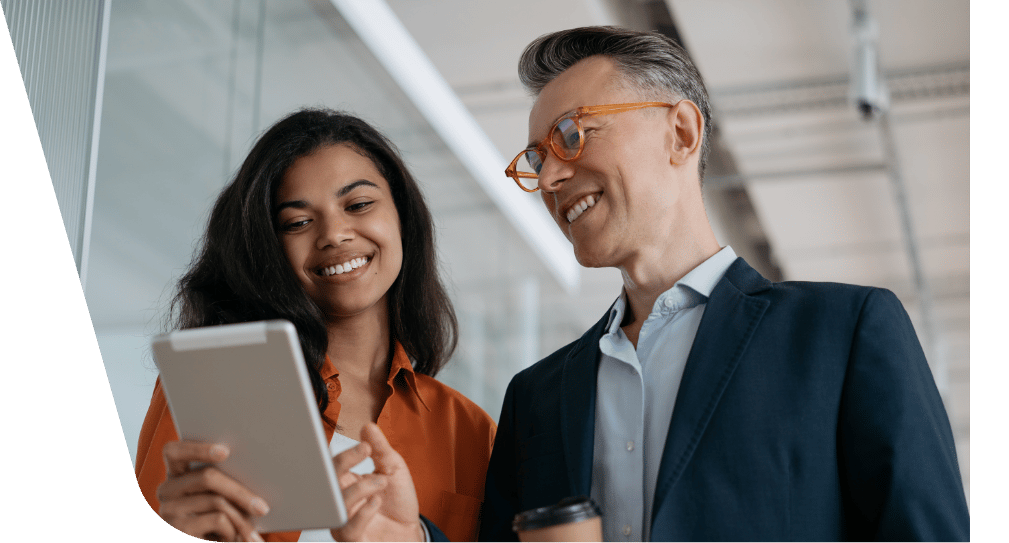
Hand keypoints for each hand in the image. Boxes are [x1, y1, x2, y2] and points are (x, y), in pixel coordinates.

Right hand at [157, 440, 266, 541]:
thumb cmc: (220, 524)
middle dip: (239, 491)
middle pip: (207, 477)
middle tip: (263, 508)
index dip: (198, 449)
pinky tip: (233, 540)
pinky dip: (233, 531)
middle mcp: (166, 490)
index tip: (226, 452)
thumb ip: (227, 480)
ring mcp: (168, 511)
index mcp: (176, 474)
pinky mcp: (177, 530)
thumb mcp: (223, 499)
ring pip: (217, 501)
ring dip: (241, 519)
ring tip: (252, 534)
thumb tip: (252, 469)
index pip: (174, 452)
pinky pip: (217, 520)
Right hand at [331, 423, 423, 541]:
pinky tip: (377, 502)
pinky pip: (347, 528)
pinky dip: (363, 512)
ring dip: (360, 487)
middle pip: (325, 480)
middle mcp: (340, 500)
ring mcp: (343, 520)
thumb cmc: (397, 502)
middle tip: (365, 451)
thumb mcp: (393, 469)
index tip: (365, 446)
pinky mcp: (351, 539)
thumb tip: (368, 426)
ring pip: (336, 503)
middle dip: (342, 462)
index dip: (345, 453)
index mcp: (346, 481)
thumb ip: (380, 449)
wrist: (410, 532)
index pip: (333, 465)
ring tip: (381, 483)